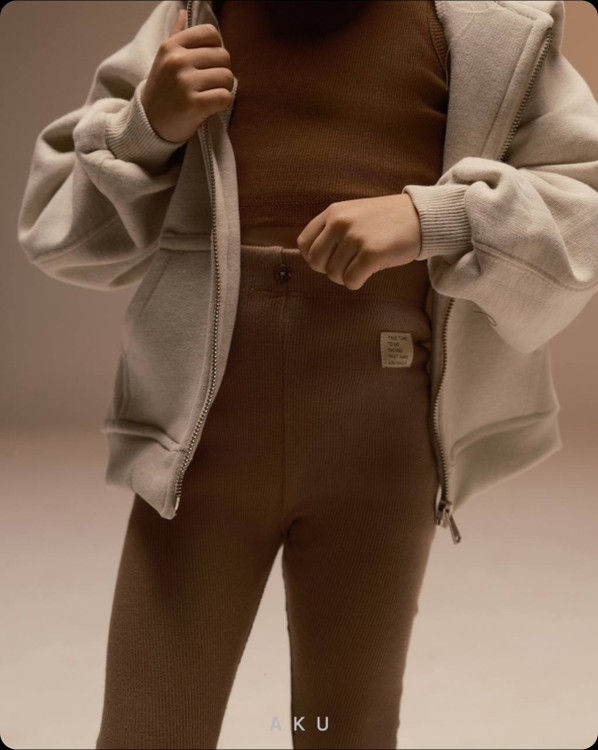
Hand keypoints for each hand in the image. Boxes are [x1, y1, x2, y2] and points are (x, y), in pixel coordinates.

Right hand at [141, 10, 234, 143]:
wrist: (150, 123)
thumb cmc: (162, 90)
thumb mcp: (163, 59)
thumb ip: (176, 35)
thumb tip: (182, 12)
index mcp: (172, 46)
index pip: (210, 33)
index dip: (216, 49)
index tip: (208, 64)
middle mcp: (177, 61)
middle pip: (224, 57)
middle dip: (222, 71)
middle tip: (210, 84)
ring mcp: (184, 83)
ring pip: (227, 77)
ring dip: (224, 89)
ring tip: (209, 95)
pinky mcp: (193, 105)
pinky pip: (224, 97)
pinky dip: (222, 104)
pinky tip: (210, 107)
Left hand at [296, 194, 421, 289]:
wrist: (421, 216)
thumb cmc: (386, 219)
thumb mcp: (353, 213)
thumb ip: (332, 229)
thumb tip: (311, 257)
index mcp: (333, 212)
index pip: (304, 244)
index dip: (314, 257)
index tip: (330, 259)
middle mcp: (340, 223)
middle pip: (316, 262)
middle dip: (329, 270)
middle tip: (347, 266)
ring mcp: (355, 238)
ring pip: (333, 274)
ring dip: (346, 277)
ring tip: (361, 266)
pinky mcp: (371, 254)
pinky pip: (351, 281)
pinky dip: (357, 282)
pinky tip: (368, 273)